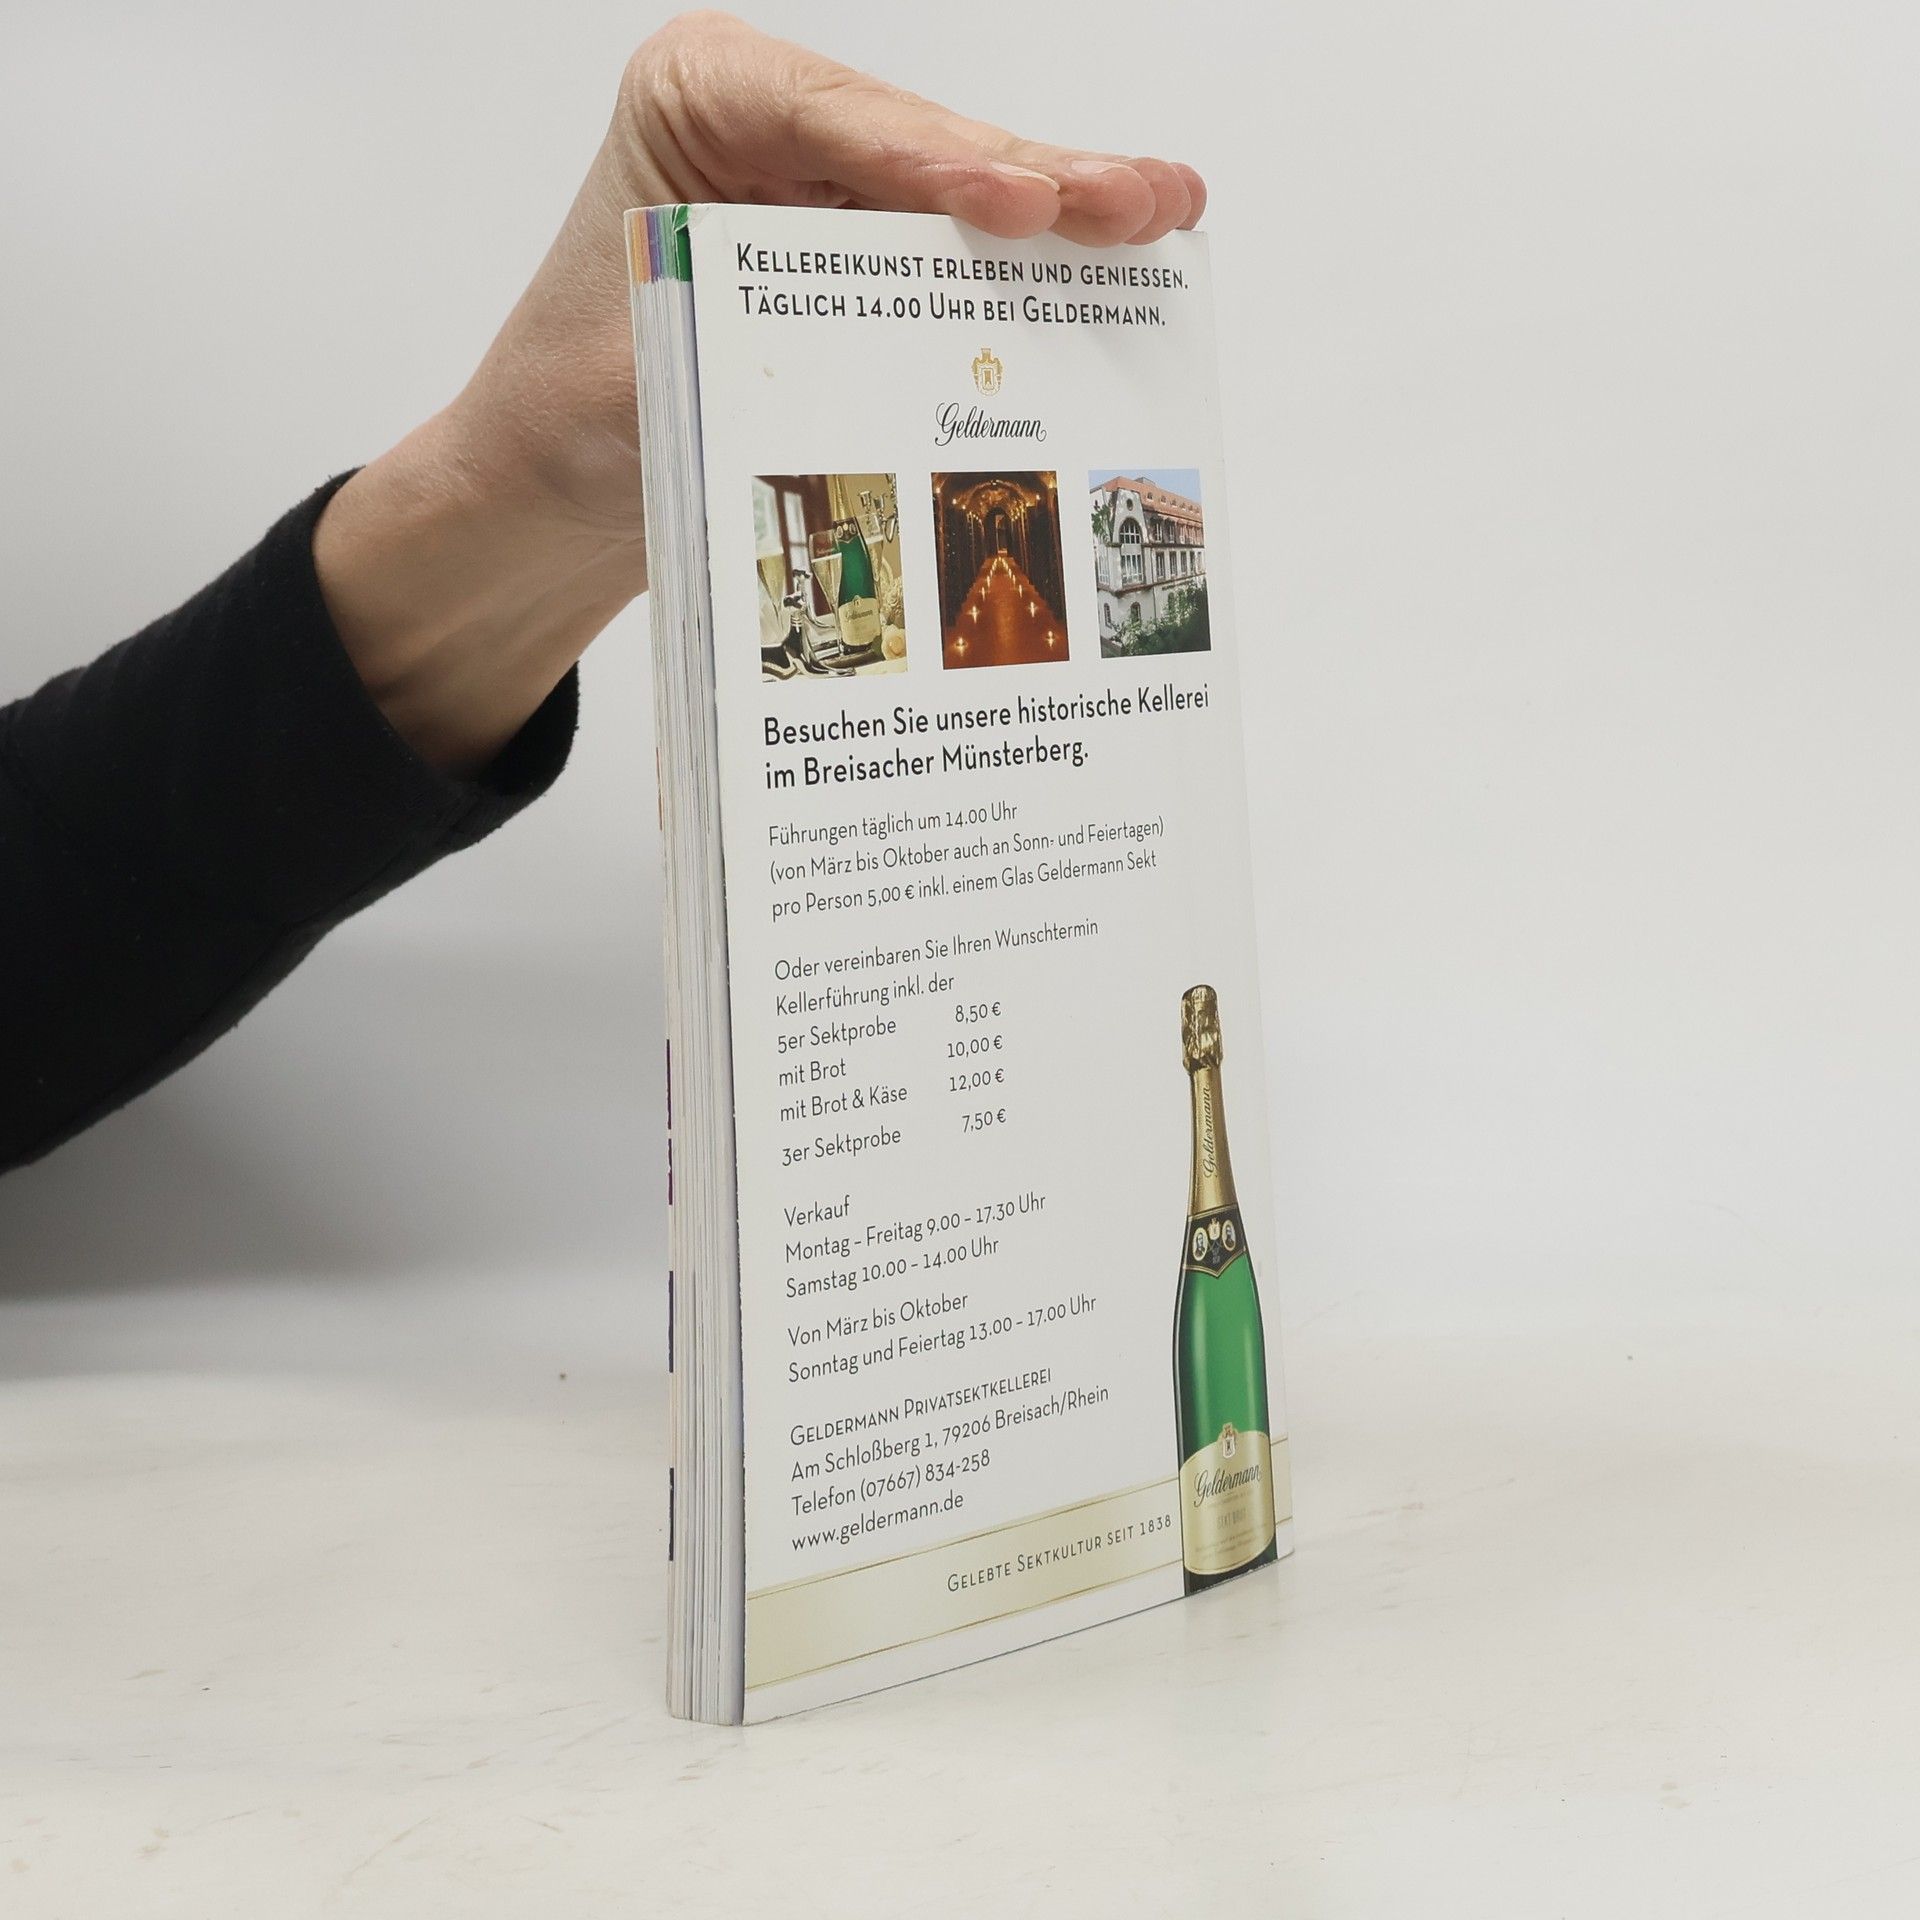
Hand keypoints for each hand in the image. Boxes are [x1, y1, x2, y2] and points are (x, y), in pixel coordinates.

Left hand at [315, 12, 1207, 771]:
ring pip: (964, 200)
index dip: (932, 161)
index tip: (1013, 204)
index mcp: (699, 99)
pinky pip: (960, 264)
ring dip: (1066, 221)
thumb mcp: (657, 372)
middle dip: (1038, 182)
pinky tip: (1123, 266)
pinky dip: (1036, 280)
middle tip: (1140, 204)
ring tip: (1165, 218)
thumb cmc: (574, 412)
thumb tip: (901, 375)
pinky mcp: (872, 261)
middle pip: (925, 148)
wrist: (559, 487)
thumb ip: (773, 350)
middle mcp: (777, 125)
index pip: (829, 119)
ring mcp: (835, 189)